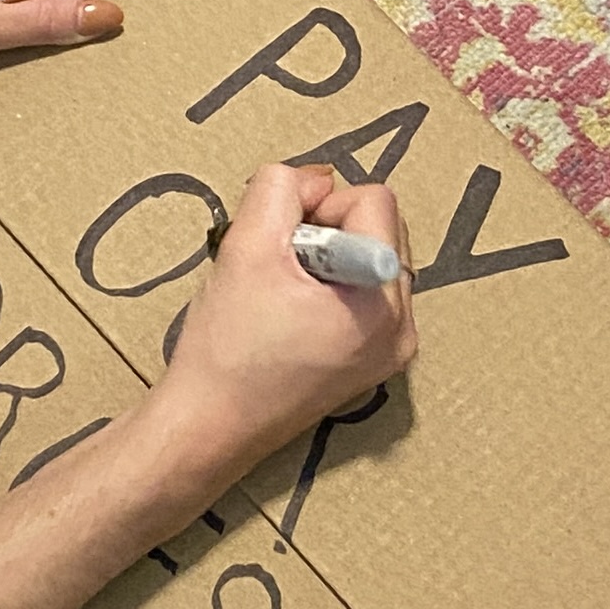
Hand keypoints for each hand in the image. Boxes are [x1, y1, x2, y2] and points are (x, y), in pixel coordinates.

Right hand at [148, 163, 417, 488]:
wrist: (207, 429)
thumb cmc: (225, 348)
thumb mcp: (245, 245)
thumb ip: (281, 188)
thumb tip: (316, 179)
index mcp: (381, 302)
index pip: (375, 201)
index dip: (320, 206)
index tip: (282, 243)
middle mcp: (402, 328)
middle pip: (382, 228)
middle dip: (330, 231)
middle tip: (281, 269)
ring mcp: (393, 351)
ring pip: (374, 258)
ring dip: (331, 257)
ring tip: (285, 294)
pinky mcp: (375, 365)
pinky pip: (368, 294)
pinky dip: (334, 287)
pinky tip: (292, 314)